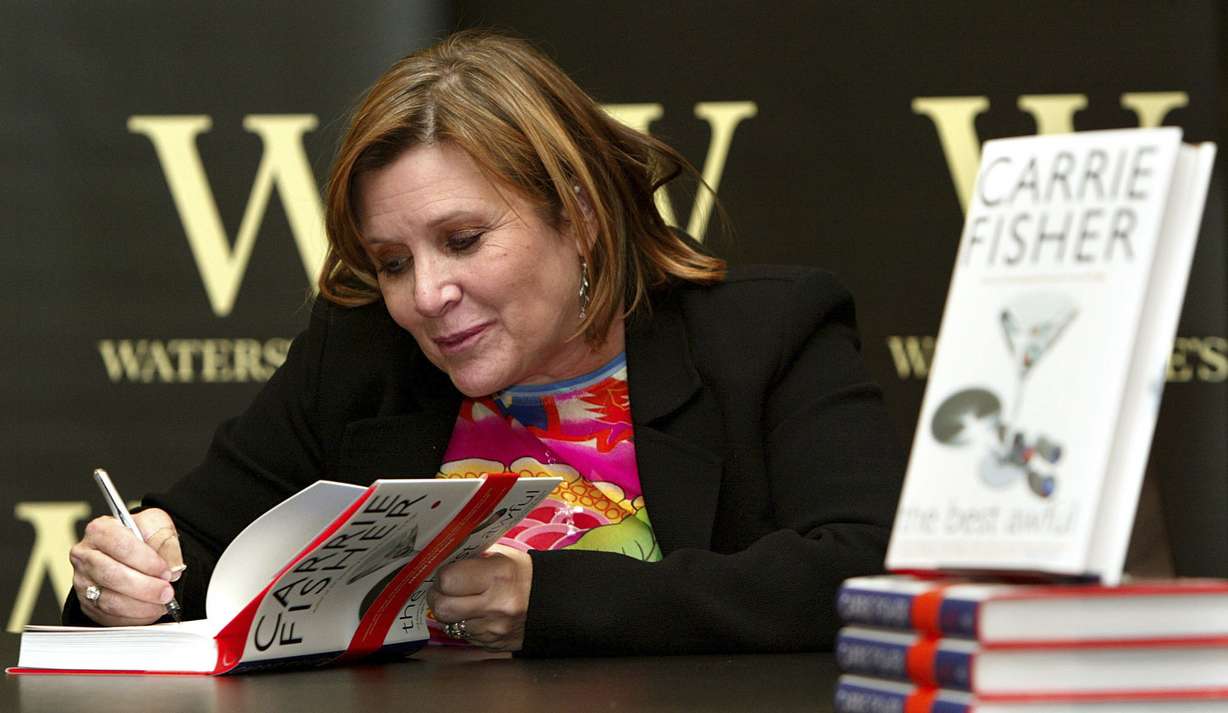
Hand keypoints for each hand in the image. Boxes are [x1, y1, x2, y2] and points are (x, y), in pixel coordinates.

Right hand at [68, 508, 184, 625]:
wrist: (134, 553)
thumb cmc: (142, 537)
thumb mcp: (157, 526)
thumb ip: (166, 541)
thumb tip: (173, 566)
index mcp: (100, 530)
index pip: (120, 546)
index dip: (146, 561)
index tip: (165, 571)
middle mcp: (85, 556)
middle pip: (112, 576)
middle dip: (145, 587)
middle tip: (167, 592)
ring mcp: (83, 582)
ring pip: (109, 601)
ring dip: (141, 606)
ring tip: (163, 603)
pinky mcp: (88, 604)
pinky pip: (109, 617)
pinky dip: (134, 618)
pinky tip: (151, 610)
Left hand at [427, 544, 531, 651]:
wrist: (553, 603)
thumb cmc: (523, 574)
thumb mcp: (500, 557)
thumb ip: (470, 560)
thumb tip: (440, 563)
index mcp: (497, 575)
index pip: (447, 580)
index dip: (442, 576)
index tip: (447, 573)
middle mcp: (495, 605)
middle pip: (442, 607)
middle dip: (438, 598)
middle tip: (445, 591)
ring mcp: (493, 629)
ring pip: (449, 625)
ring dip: (450, 614)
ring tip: (462, 602)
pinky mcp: (492, 644)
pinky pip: (463, 637)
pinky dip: (463, 626)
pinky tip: (475, 615)